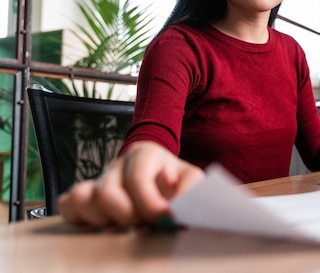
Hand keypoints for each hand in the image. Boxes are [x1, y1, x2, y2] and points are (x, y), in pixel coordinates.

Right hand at [57, 141, 204, 227]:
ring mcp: (98, 178)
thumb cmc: (177, 180)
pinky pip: (68, 204)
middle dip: (129, 216)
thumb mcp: (192, 178)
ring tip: (128, 224)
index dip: (150, 204)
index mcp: (144, 153)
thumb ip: (190, 189)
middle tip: (146, 225)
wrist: (164, 175)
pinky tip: (105, 224)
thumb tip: (175, 207)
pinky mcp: (85, 194)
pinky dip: (82, 219)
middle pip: (107, 193)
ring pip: (84, 200)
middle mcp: (117, 164)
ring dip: (107, 221)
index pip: (137, 178)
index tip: (165, 220)